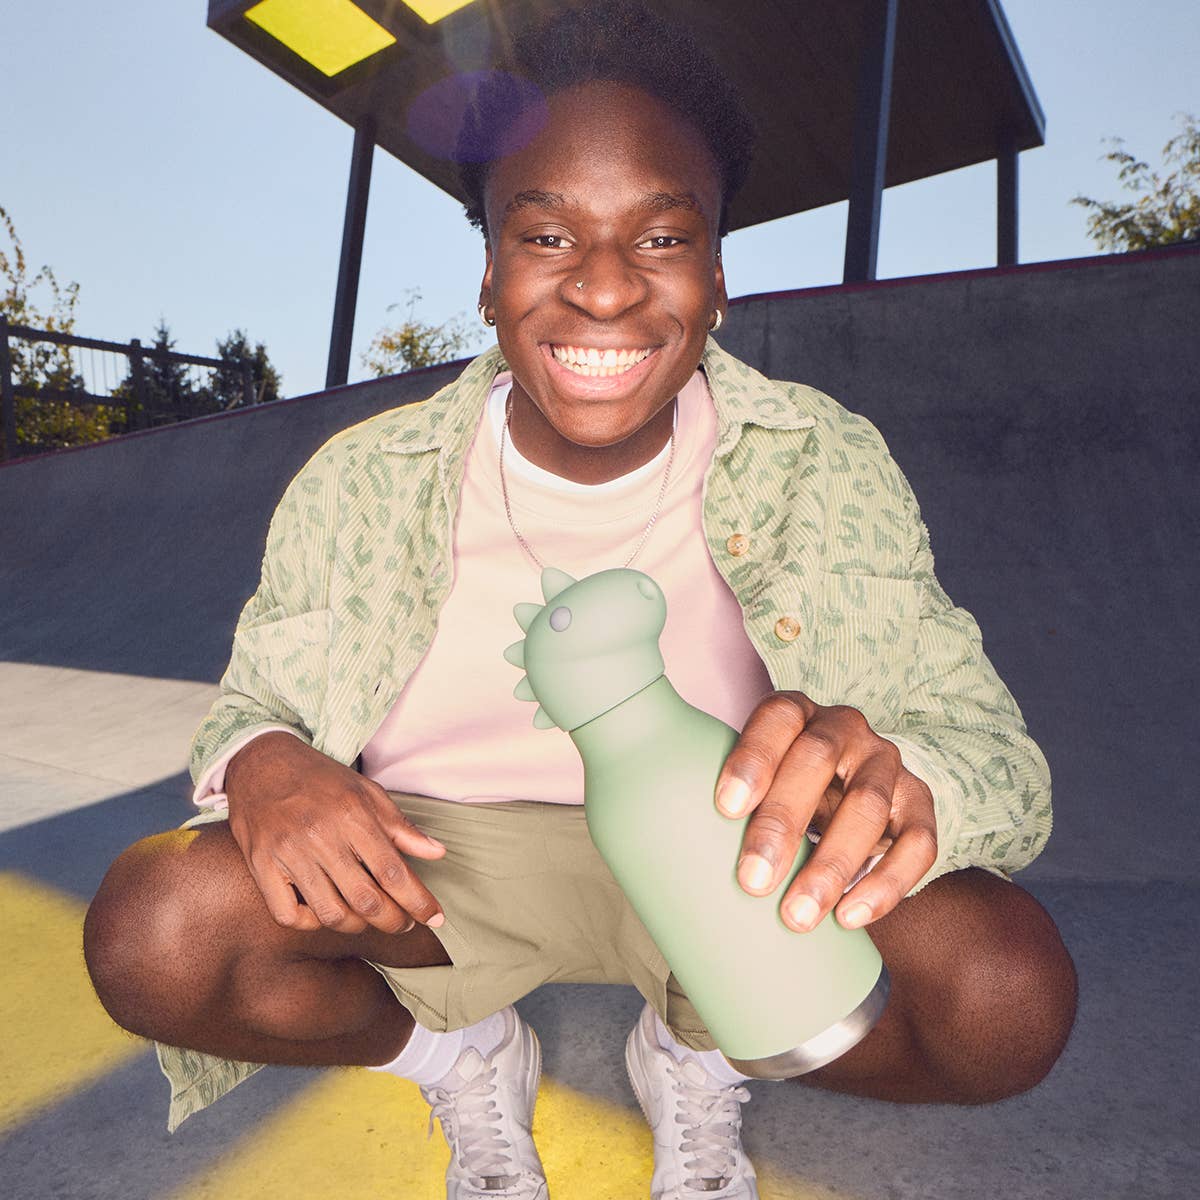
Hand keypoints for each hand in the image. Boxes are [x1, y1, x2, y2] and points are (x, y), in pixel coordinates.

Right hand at [225, 732, 445, 934]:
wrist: (262, 762)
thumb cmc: (320, 778)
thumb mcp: (366, 791)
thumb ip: (400, 826)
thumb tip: (437, 852)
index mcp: (352, 815)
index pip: (393, 871)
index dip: (418, 901)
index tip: (435, 917)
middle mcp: (320, 836)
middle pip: (366, 900)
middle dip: (394, 921)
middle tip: (405, 923)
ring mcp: (288, 854)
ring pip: (330, 913)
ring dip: (358, 926)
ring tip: (369, 918)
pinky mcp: (261, 866)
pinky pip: (288, 915)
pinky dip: (311, 923)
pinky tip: (324, 913)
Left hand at [714, 693, 937, 932]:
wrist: (847, 786)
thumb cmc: (780, 788)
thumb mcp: (755, 779)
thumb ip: (730, 800)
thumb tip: (675, 862)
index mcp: (796, 713)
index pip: (776, 719)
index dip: (752, 758)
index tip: (725, 808)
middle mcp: (844, 728)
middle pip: (817, 760)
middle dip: (783, 822)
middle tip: (753, 880)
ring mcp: (886, 764)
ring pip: (867, 806)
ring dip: (832, 865)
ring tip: (797, 916)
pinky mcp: (919, 805)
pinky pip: (917, 843)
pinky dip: (886, 884)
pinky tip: (849, 917)